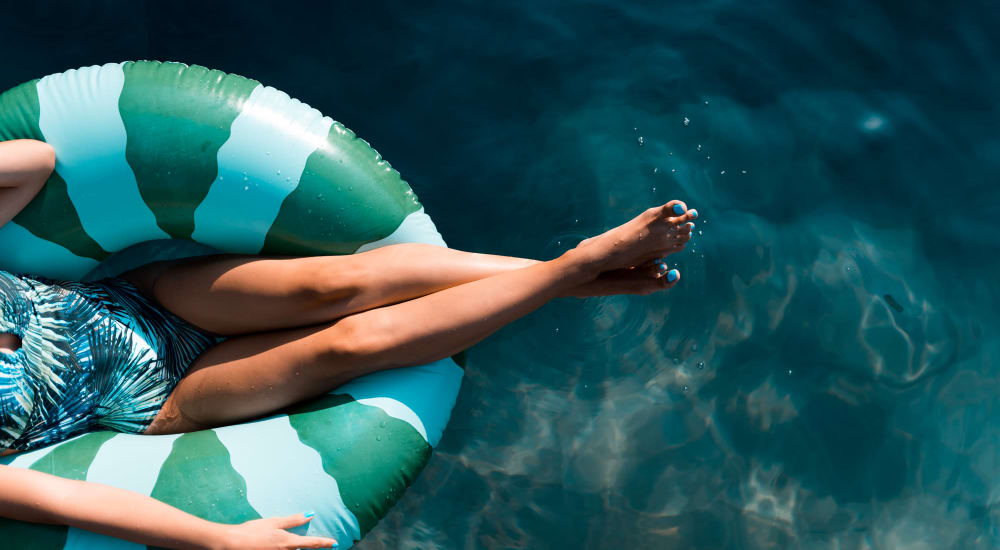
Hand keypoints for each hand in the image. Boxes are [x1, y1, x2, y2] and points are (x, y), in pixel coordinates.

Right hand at [211, 512, 336, 549]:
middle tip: (322, 543)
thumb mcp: (275, 522)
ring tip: (292, 541)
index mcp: (288, 542)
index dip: (324, 542)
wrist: (233, 543)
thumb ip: (294, 520)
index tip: (335, 543)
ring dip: (297, 547)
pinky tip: (279, 544)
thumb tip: (311, 514)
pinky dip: (287, 549)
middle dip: (311, 546)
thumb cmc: (253, 531)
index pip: (312, 543)